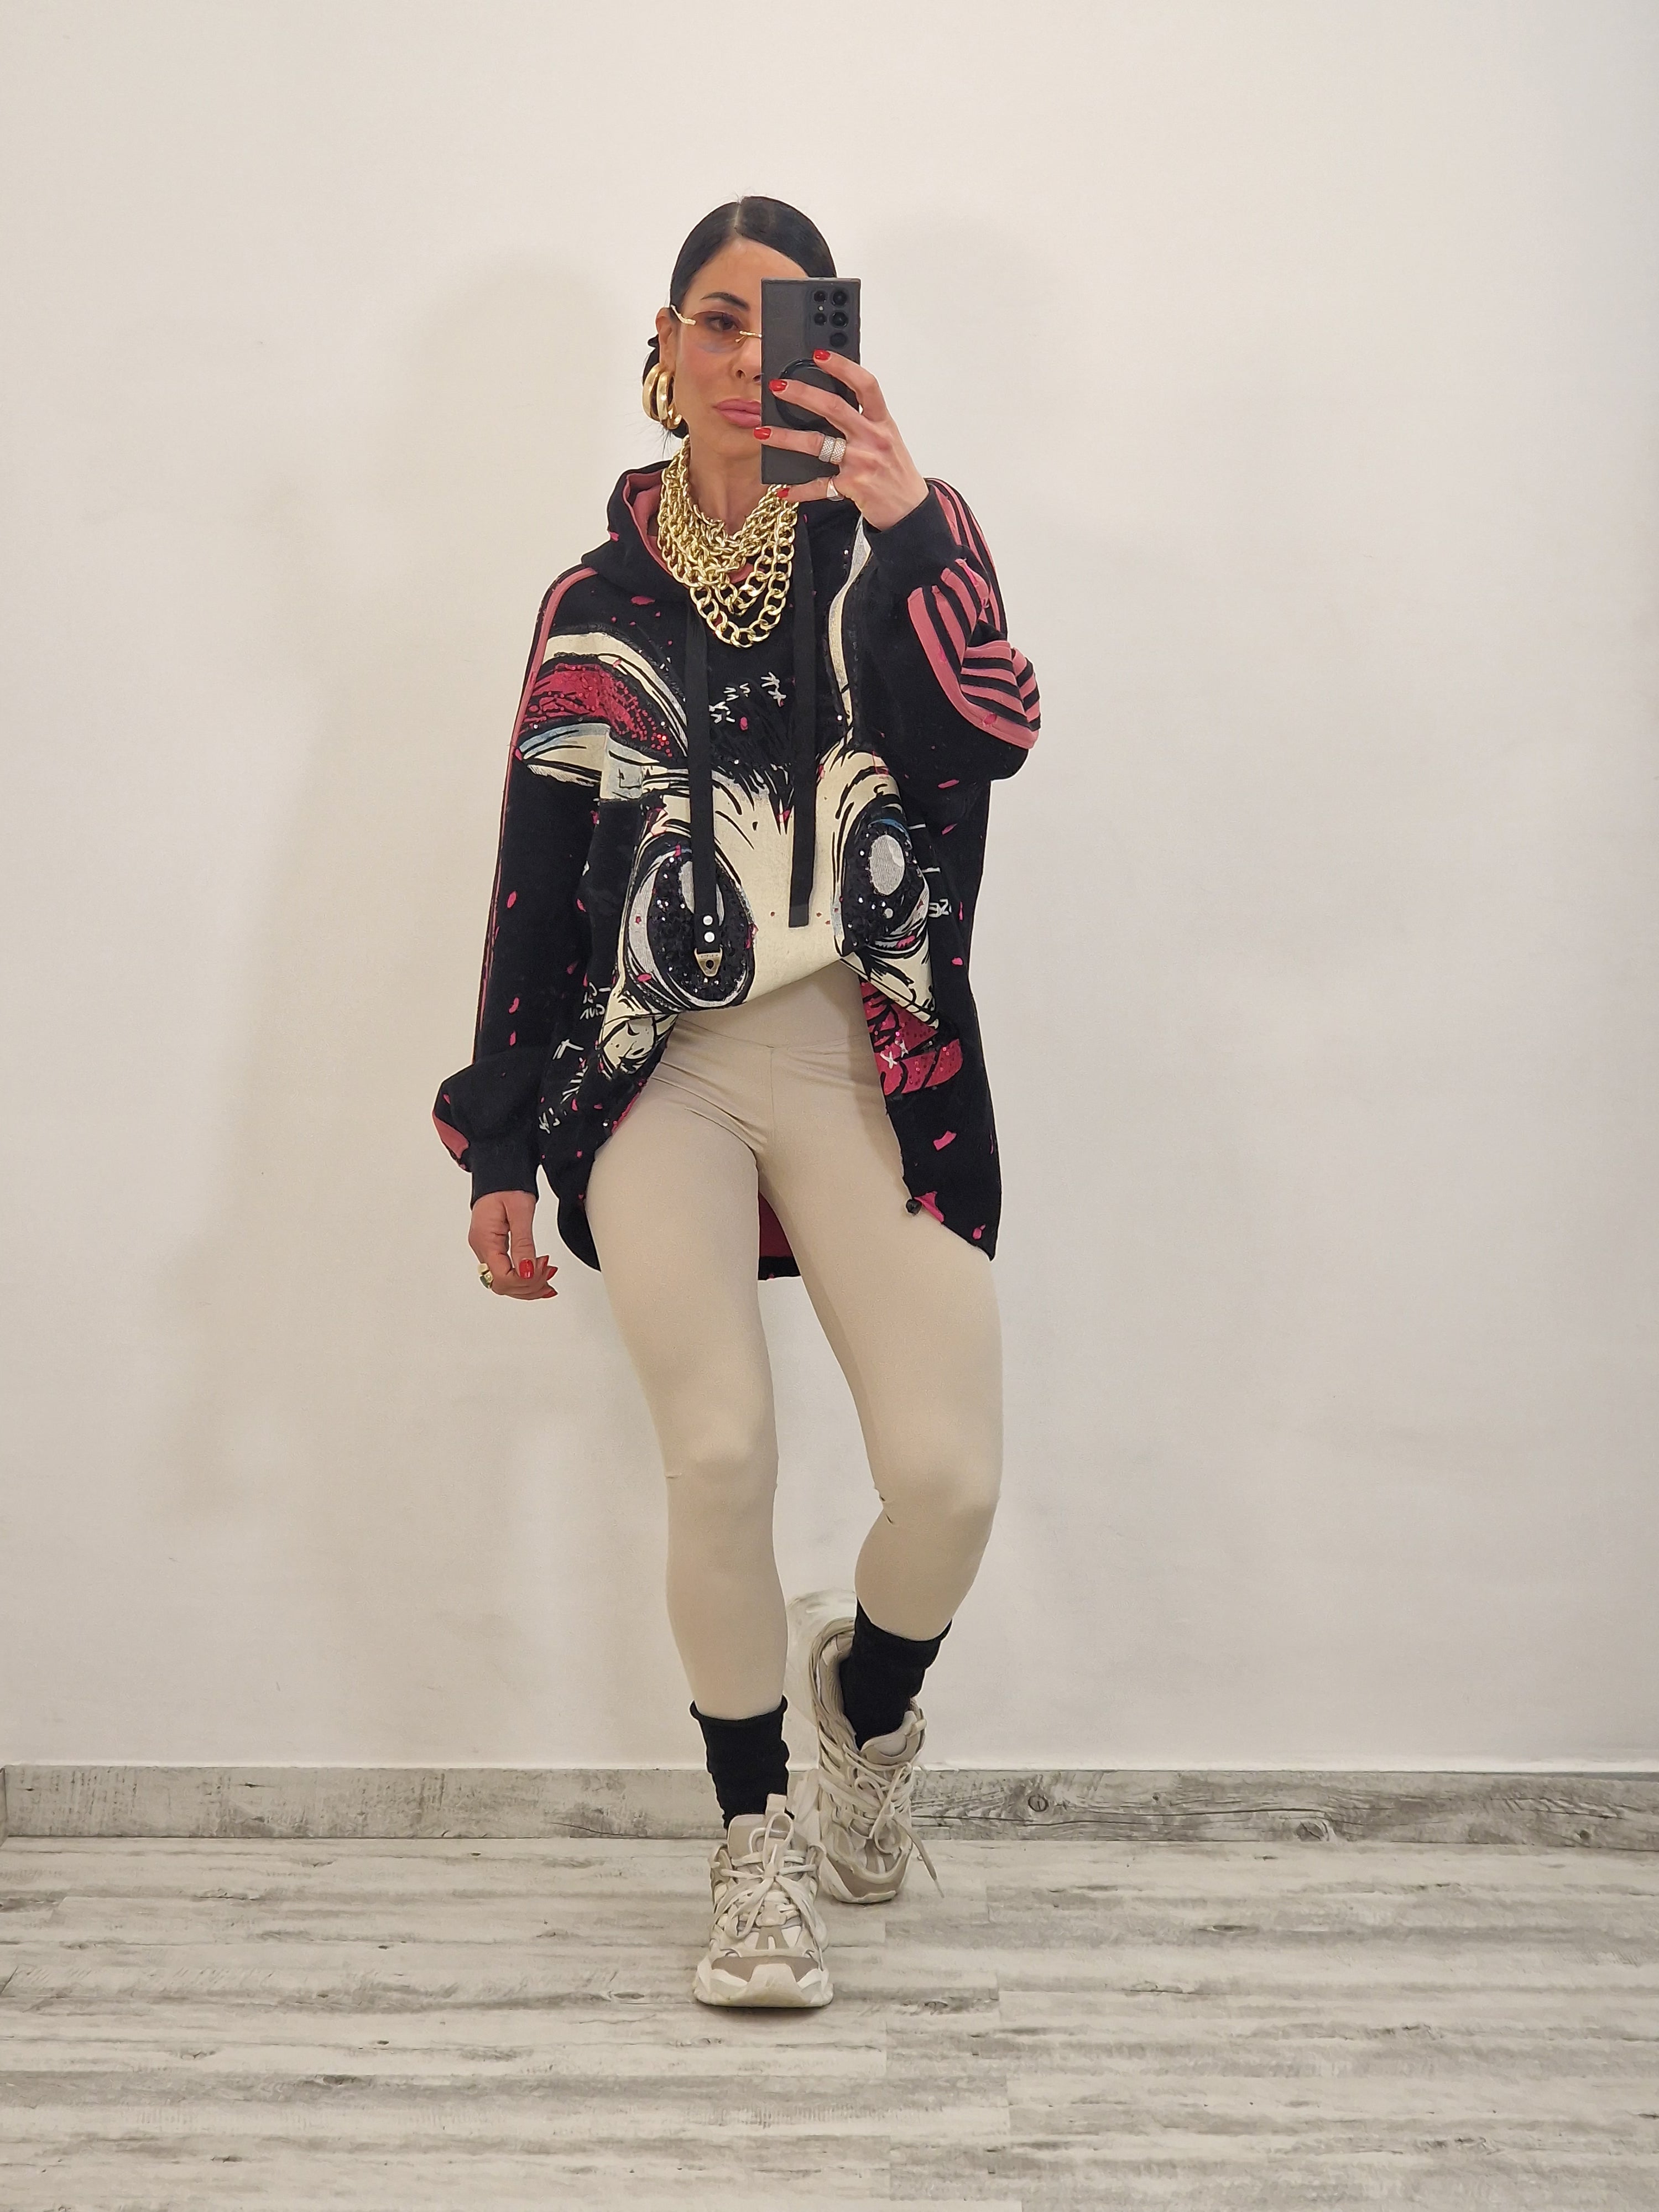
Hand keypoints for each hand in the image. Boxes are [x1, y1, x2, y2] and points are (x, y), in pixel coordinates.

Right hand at [469, 1191, 557, 1300]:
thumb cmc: (507, 1185)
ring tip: (548, 1276)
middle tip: (549, 1270)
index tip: (544, 1265)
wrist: (499, 1173)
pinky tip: (538, 1277)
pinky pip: (505, 1272)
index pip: (501, 1278)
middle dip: (529, 1284)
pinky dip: (523, 1278)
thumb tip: (527, 1271)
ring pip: (503, 1283)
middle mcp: (481, 1248)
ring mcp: (485, 1249)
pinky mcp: (492, 1248)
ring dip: (527, 1285)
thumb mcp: (520, 1210)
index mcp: (485, 1239)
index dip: (525, 1280)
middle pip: (501, 1285)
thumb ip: (523, 1242)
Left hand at [757, 354, 929, 530]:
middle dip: (802, 394)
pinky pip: (818, 486)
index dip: (842, 366)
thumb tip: (827, 401)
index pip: (865, 385)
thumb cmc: (895, 470)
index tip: (819, 354)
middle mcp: (872, 437)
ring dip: (785, 438)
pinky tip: (782, 489)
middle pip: (833, 407)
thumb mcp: (886, 438)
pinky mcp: (852, 486)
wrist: (909, 509)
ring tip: (762, 433)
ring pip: (817, 444)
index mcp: (882, 420)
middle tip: (777, 386)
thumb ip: (863, 420)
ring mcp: (861, 462)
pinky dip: (798, 489)